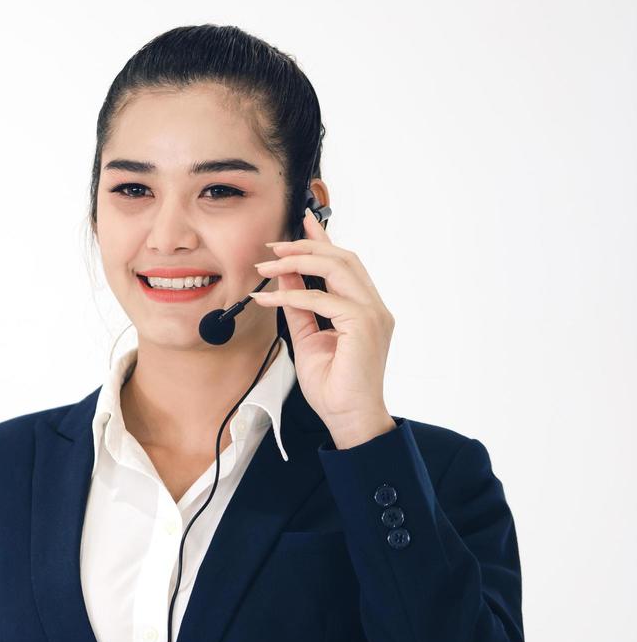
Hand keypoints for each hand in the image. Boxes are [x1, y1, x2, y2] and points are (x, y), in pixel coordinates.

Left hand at [248, 208, 396, 446]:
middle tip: (273, 247)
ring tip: (267, 265)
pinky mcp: (364, 325)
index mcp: (365, 308)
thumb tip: (284, 281)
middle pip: (343, 258)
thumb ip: (300, 309)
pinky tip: (269, 298)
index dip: (323, 240)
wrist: (349, 418)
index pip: (345, 264)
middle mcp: (373, 307)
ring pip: (338, 268)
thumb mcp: (308, 339)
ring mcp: (373, 314)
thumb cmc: (334, 385)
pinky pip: (323, 299)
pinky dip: (292, 294)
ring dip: (298, 261)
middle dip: (306, 246)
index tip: (303, 223)